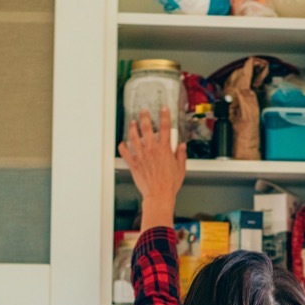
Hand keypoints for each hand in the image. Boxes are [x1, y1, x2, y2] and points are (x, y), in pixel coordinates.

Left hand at [118, 106, 186, 230]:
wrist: (159, 195)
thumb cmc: (170, 184)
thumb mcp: (181, 168)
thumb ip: (181, 155)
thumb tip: (182, 146)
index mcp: (164, 149)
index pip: (165, 128)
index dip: (165, 116)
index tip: (163, 109)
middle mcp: (152, 150)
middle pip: (147, 128)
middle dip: (145, 117)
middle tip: (143, 111)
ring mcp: (141, 156)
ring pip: (134, 137)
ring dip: (132, 128)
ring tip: (132, 123)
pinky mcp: (134, 164)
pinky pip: (125, 153)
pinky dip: (122, 147)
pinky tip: (122, 143)